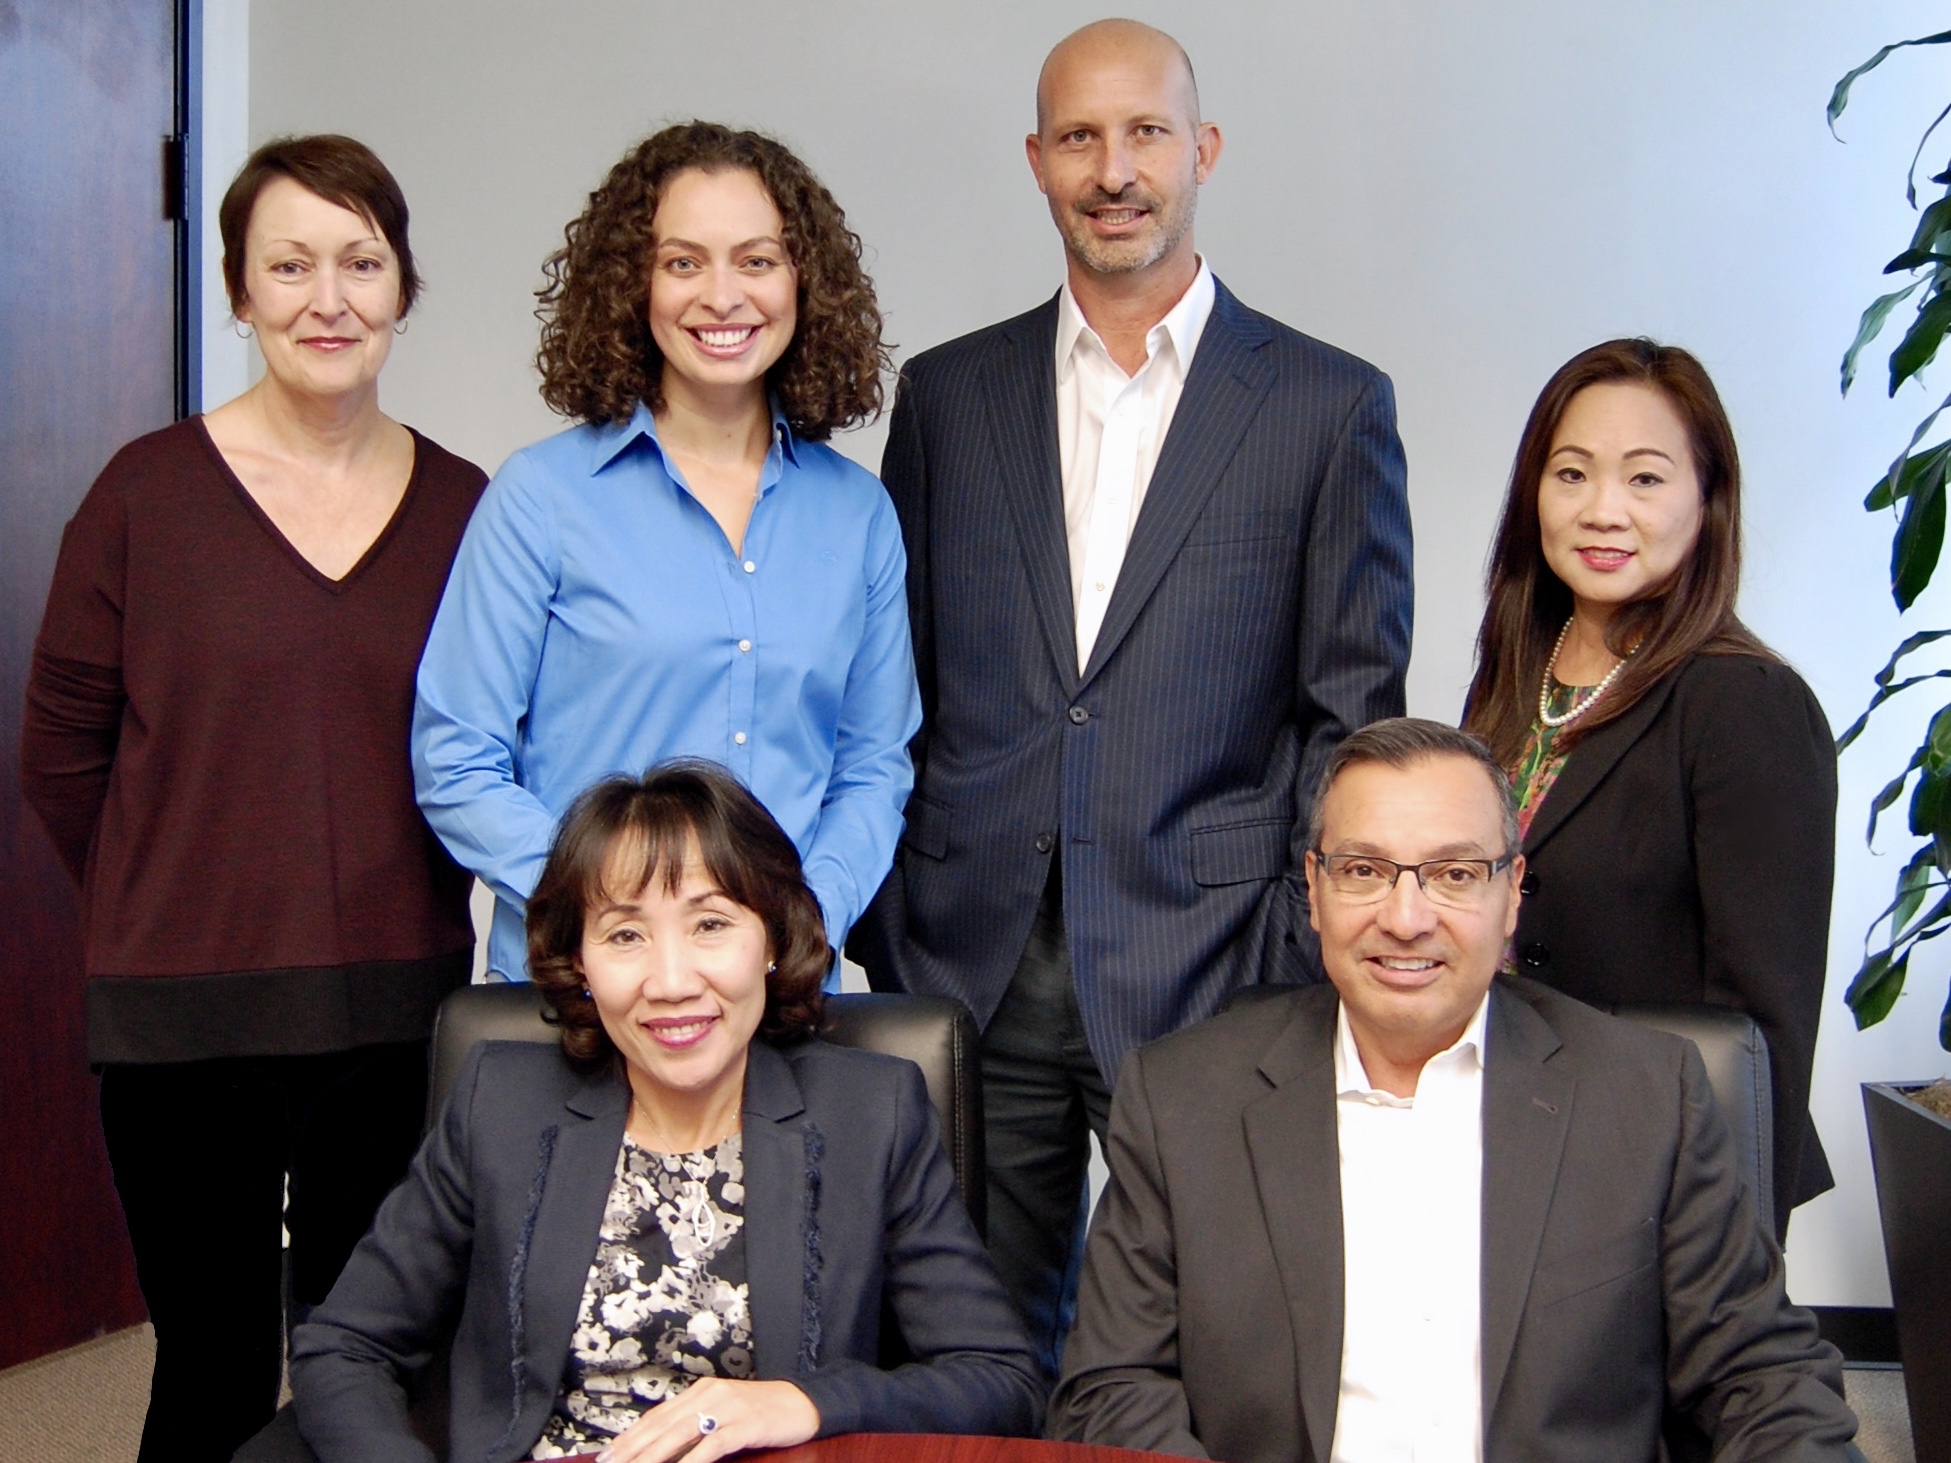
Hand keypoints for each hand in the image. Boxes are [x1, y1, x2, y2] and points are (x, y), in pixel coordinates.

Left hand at [595, 1377, 819, 1462]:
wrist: (803, 1403)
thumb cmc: (761, 1412)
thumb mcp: (724, 1412)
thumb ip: (696, 1423)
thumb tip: (663, 1444)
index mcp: (701, 1391)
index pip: (658, 1415)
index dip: (631, 1436)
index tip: (608, 1454)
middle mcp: (710, 1394)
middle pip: (663, 1424)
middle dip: (633, 1448)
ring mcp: (728, 1407)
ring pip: (681, 1433)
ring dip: (654, 1455)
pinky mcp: (746, 1424)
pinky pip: (714, 1444)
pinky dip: (694, 1460)